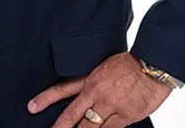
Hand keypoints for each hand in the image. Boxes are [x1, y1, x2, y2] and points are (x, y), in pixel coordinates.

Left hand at [27, 53, 171, 127]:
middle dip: (59, 127)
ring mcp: (110, 106)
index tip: (32, 107)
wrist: (153, 65)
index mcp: (90, 79)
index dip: (45, 99)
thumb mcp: (105, 66)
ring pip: (89, 127)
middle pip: (72, 114)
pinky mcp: (124, 116)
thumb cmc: (132, 64)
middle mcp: (96, 94)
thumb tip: (89, 95)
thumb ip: (94, 81)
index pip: (62, 89)